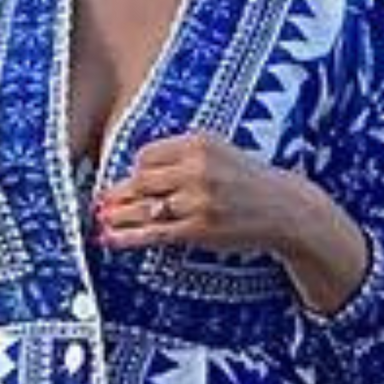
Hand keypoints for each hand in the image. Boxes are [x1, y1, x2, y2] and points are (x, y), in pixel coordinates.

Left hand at [93, 131, 370, 315]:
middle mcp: (196, 168)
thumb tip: (139, 171)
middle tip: (102, 205)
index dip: (136, 172)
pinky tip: (111, 239)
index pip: (148, 155)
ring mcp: (198, 200)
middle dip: (122, 194)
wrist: (284, 209)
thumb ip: (183, 158)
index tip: (131, 184)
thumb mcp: (219, 154)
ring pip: (145, 207)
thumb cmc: (248, 182)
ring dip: (119, 217)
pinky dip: (130, 237)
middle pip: (142, 180)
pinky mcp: (199, 228)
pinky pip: (155, 233)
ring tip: (100, 222)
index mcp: (199, 143)